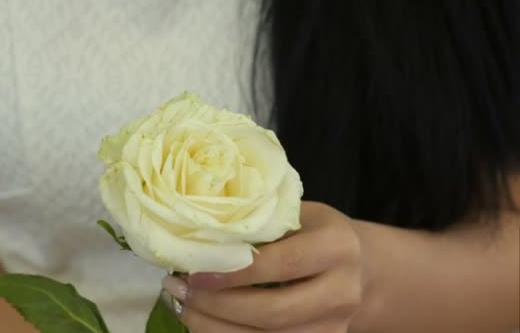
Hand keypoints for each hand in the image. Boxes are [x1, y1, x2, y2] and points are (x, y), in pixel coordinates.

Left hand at [162, 201, 364, 331]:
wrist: (356, 268)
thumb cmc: (315, 233)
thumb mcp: (296, 215)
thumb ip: (260, 226)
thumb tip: (198, 239)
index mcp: (337, 248)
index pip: (282, 264)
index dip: (236, 273)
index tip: (196, 273)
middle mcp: (342, 292)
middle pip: (274, 312)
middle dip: (219, 307)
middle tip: (180, 291)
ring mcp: (334, 327)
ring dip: (216, 328)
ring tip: (183, 307)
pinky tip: (204, 323)